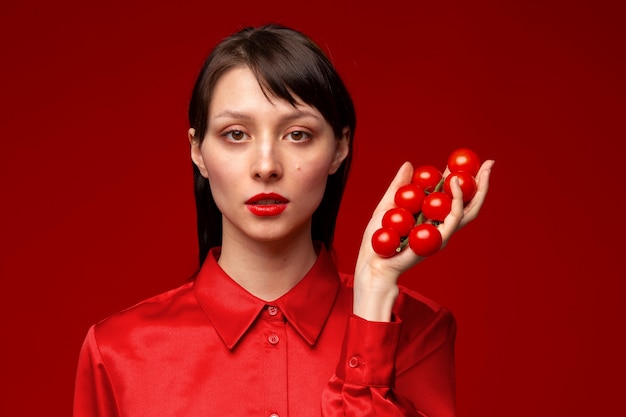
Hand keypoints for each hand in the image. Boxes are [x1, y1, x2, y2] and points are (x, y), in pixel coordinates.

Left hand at [352, 159, 494, 320]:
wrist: (373, 262)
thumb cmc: (378, 238)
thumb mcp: (387, 205)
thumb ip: (399, 186)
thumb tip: (409, 164)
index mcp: (431, 216)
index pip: (453, 196)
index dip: (464, 179)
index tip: (470, 162)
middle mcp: (440, 225)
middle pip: (469, 203)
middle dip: (481, 183)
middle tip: (489, 163)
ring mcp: (442, 233)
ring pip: (468, 210)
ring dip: (478, 189)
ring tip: (480, 169)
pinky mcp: (440, 239)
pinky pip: (453, 217)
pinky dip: (457, 199)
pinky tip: (454, 182)